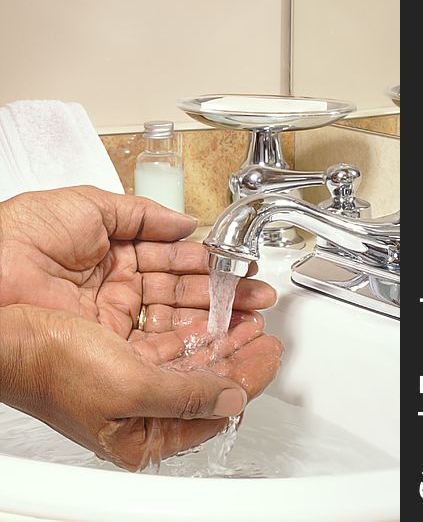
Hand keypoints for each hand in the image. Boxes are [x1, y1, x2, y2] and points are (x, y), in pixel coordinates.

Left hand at [0, 187, 276, 348]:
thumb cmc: (20, 237)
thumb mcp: (91, 207)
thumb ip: (145, 214)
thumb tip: (186, 222)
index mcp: (111, 260)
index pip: (171, 266)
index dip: (208, 268)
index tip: (237, 269)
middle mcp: (114, 297)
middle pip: (180, 301)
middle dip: (222, 300)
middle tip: (256, 300)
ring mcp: (111, 329)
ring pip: (175, 330)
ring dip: (215, 328)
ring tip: (252, 324)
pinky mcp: (107, 357)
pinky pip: (159, 358)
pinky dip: (193, 353)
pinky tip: (221, 346)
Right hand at [0, 305, 281, 470]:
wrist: (13, 332)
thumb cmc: (55, 369)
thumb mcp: (130, 389)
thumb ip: (188, 397)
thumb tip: (232, 399)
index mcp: (141, 434)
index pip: (212, 410)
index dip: (246, 380)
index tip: (269, 355)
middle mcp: (141, 407)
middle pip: (207, 380)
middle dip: (239, 353)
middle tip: (265, 332)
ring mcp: (134, 375)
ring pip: (193, 354)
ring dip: (221, 332)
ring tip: (247, 314)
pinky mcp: (126, 347)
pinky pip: (171, 334)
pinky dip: (195, 321)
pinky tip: (212, 310)